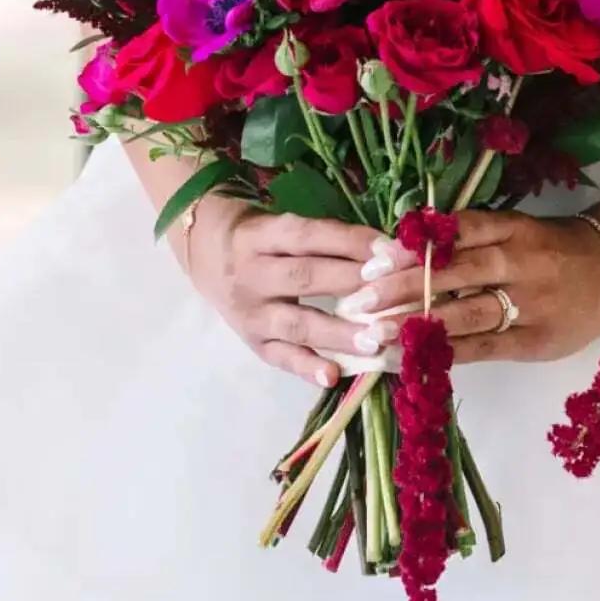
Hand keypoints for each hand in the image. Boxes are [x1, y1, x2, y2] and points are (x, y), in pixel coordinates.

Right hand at [182, 193, 386, 390]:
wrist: (205, 254)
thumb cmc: (260, 237)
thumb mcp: (282, 225)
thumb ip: (326, 238)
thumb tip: (386, 251)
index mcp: (263, 235)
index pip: (311, 235)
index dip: (352, 242)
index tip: (394, 252)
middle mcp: (253, 273)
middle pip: (305, 277)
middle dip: (352, 284)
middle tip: (394, 294)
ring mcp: (250, 313)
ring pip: (296, 323)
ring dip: (338, 333)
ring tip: (375, 340)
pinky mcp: (252, 343)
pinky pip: (281, 357)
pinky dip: (307, 367)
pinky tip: (333, 376)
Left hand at [330, 208, 599, 365]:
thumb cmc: (551, 249)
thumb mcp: (516, 229)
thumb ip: (470, 237)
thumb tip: (405, 248)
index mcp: (512, 228)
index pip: (456, 234)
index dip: (413, 247)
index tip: (373, 258)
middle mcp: (519, 263)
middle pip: (454, 274)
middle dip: (402, 289)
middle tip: (357, 300)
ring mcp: (528, 305)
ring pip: (464, 315)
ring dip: (415, 326)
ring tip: (373, 335)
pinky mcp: (533, 342)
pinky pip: (481, 349)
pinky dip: (443, 355)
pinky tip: (408, 360)